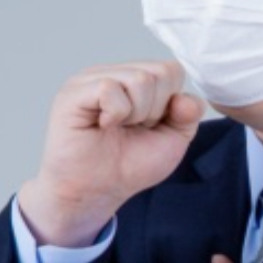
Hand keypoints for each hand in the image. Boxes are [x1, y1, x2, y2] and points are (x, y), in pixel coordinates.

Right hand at [18, 61, 203, 245]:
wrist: (95, 192)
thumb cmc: (128, 166)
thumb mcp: (172, 140)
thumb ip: (188, 115)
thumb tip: (186, 98)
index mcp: (135, 79)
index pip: (172, 70)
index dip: (170, 103)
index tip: (149, 126)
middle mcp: (114, 73)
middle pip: (160, 72)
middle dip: (155, 110)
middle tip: (132, 129)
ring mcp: (92, 79)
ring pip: (139, 79)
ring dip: (136, 114)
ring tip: (117, 128)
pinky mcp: (73, 92)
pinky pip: (109, 88)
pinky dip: (116, 114)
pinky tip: (102, 126)